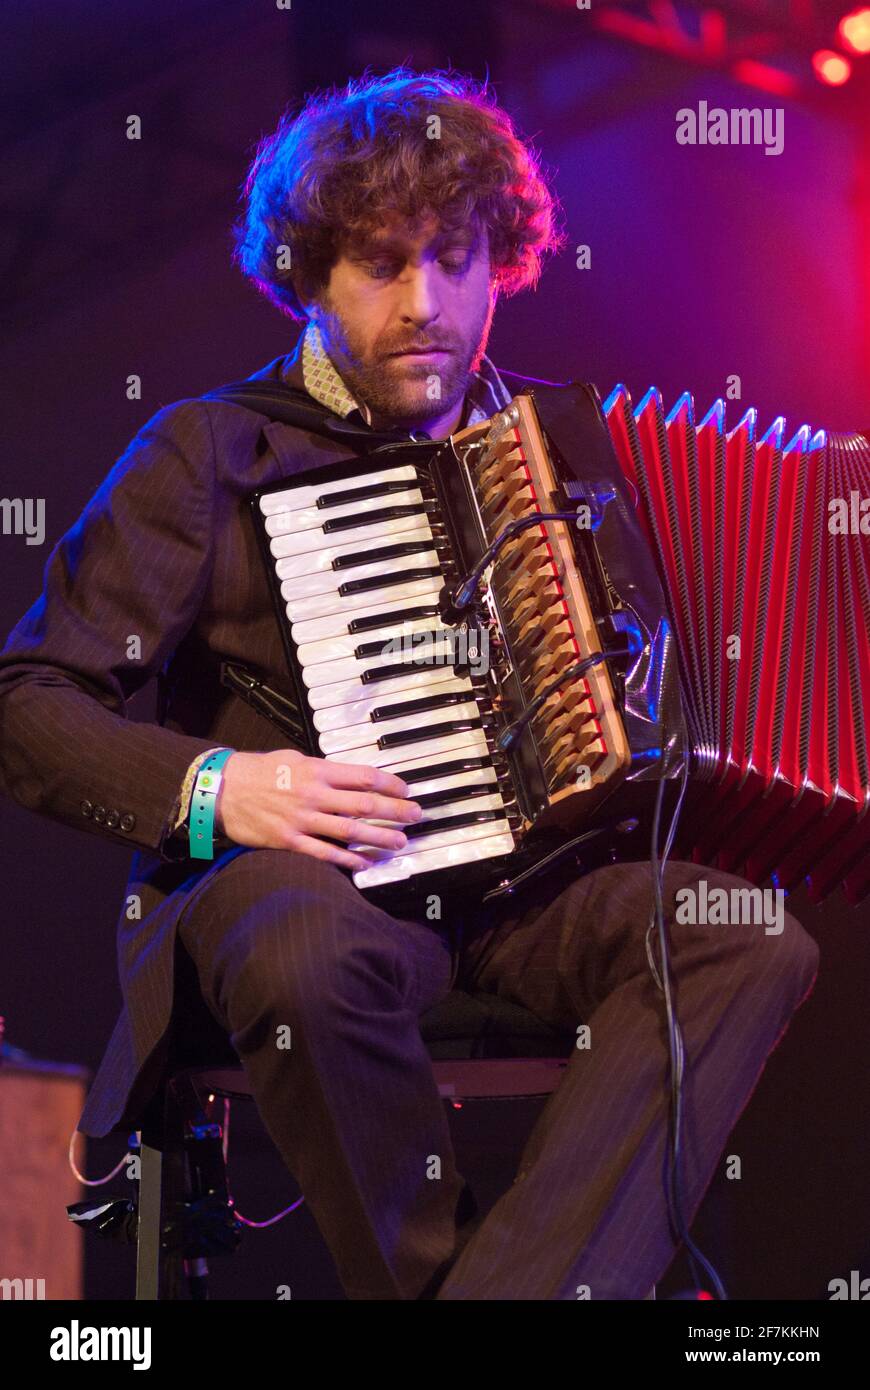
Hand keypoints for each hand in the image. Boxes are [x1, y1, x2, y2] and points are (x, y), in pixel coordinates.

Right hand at [214, 748, 422, 871]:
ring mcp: (302, 819)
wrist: (221, 790)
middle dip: (395, 811)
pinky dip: (348, 859)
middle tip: (416, 816)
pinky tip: (366, 863)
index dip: (390, 784)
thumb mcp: (293, 757)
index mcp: (316, 770)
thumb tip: (350, 778)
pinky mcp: (289, 841)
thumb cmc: (258, 771)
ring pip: (350, 830)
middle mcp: (313, 794)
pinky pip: (325, 853)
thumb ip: (322, 769)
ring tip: (400, 841)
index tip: (406, 790)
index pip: (363, 776)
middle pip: (364, 804)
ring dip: (380, 837)